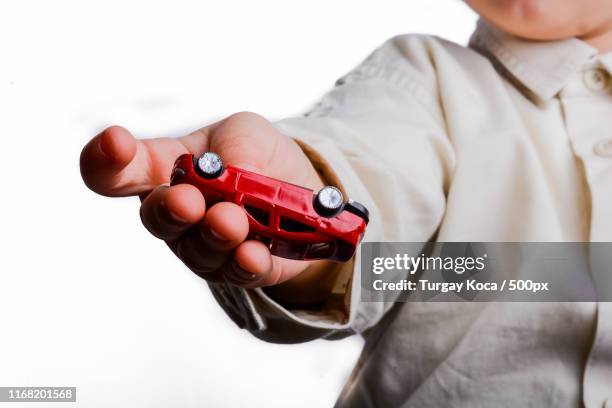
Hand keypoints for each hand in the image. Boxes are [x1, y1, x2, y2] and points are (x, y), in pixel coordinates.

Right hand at [80, 112, 338, 304]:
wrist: (302, 193)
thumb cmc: (258, 156)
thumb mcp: (249, 132)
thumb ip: (237, 144)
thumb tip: (238, 173)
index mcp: (164, 168)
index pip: (120, 171)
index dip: (106, 160)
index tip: (116, 142)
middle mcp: (176, 212)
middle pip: (157, 218)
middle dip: (170, 210)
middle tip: (187, 201)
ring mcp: (204, 246)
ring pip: (198, 248)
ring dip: (215, 235)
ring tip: (232, 221)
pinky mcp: (239, 270)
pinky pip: (237, 271)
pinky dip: (246, 262)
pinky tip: (254, 253)